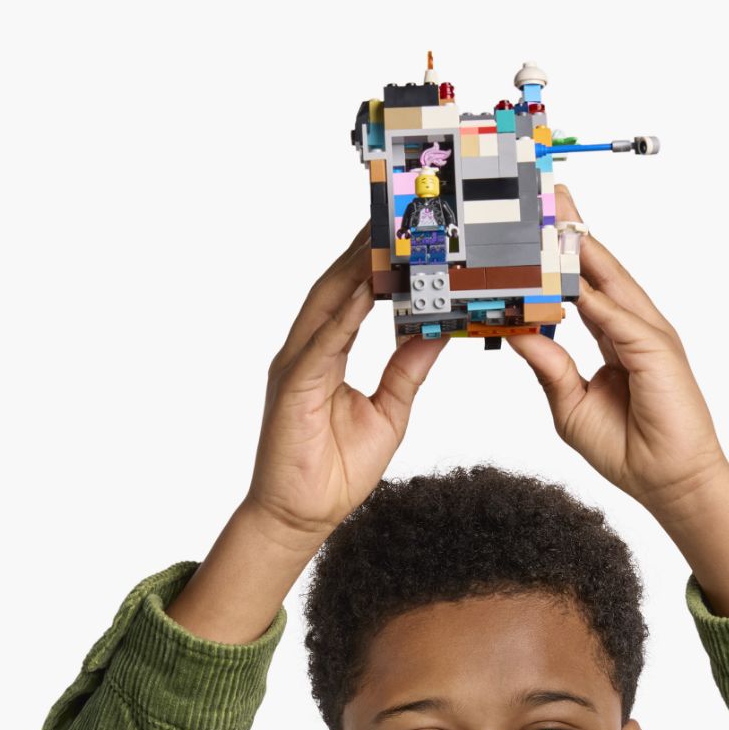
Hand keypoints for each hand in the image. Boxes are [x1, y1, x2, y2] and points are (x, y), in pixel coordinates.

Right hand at [246, 223, 448, 543]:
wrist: (299, 517)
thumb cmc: (335, 471)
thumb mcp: (389, 412)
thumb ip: (407, 370)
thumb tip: (435, 332)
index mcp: (326, 355)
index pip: (352, 296)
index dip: (374, 262)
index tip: (403, 231)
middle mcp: (307, 351)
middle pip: (336, 286)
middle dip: (364, 248)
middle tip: (394, 211)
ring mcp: (296, 365)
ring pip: (327, 303)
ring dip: (354, 267)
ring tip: (384, 234)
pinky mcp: (293, 387)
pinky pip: (323, 342)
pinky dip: (344, 313)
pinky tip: (364, 291)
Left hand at [505, 184, 728, 517]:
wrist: (669, 483)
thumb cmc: (628, 450)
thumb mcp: (571, 406)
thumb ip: (549, 367)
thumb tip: (519, 330)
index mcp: (615, 338)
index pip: (583, 288)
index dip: (560, 259)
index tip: (535, 230)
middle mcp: (633, 329)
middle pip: (600, 271)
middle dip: (574, 233)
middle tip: (549, 196)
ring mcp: (649, 336)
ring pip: (611, 283)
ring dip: (585, 249)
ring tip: (556, 217)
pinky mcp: (658, 352)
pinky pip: (620, 319)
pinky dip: (595, 297)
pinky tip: (571, 278)